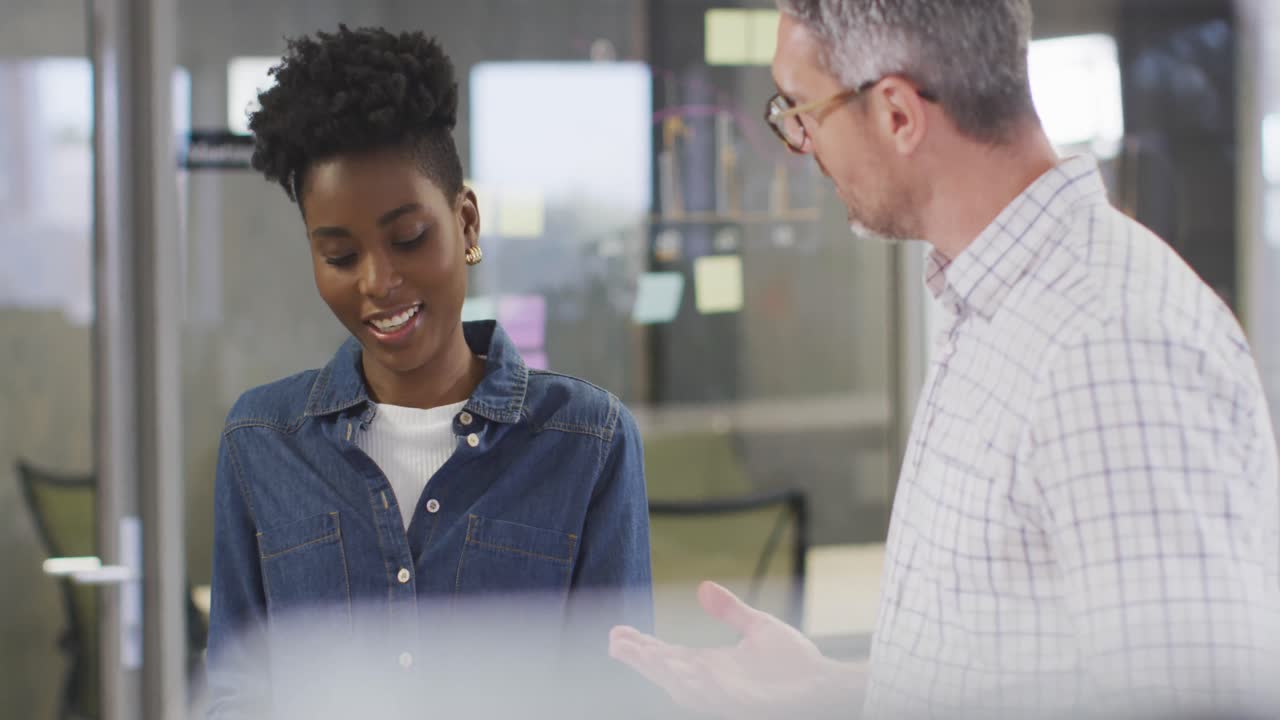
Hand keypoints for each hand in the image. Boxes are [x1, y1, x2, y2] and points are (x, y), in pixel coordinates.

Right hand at [609, 581, 862, 718]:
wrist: (826, 685)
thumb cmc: (796, 664)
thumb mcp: (758, 628)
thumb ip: (730, 611)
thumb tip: (703, 587)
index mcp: (712, 667)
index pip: (669, 656)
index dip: (643, 646)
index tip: (617, 633)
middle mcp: (714, 684)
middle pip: (668, 672)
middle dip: (642, 659)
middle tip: (616, 642)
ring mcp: (728, 698)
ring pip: (686, 688)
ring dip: (662, 671)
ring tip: (641, 653)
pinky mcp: (747, 707)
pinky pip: (718, 698)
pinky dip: (701, 685)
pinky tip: (687, 668)